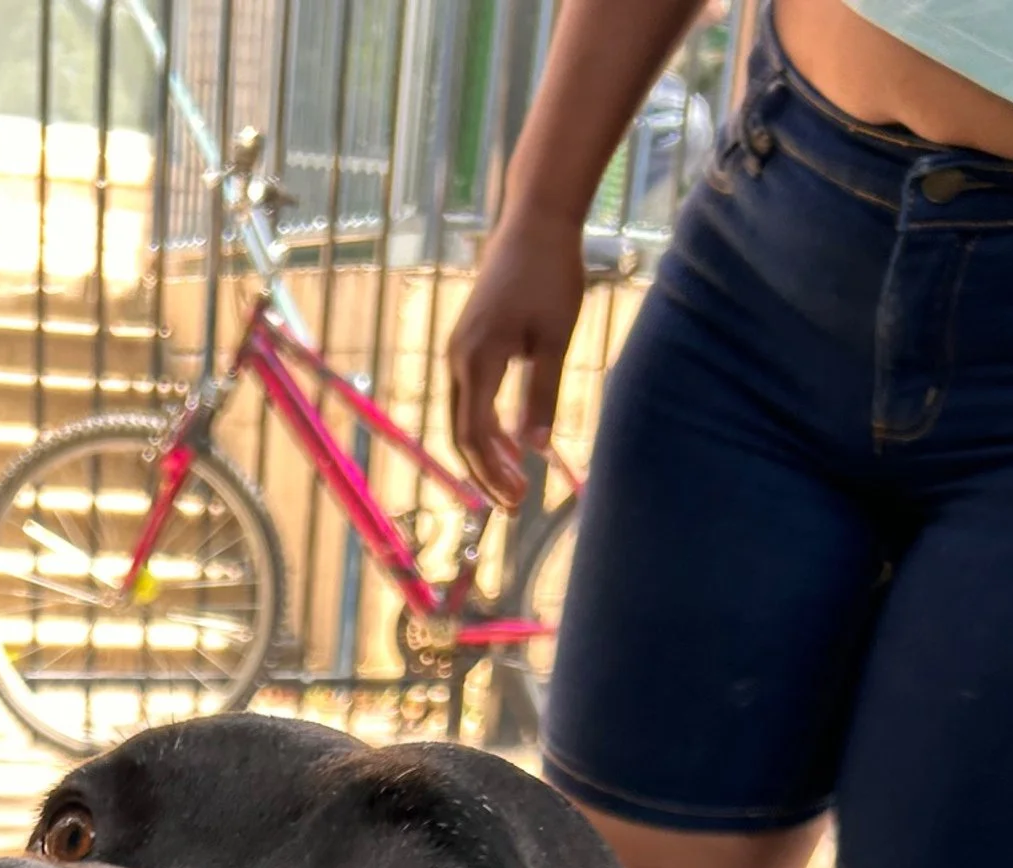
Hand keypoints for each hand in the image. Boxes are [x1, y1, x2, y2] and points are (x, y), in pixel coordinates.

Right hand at [446, 212, 587, 508]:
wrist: (535, 219)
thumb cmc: (551, 274)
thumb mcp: (555, 340)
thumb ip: (542, 396)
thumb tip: (536, 451)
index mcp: (477, 359)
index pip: (476, 434)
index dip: (494, 472)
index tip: (520, 499)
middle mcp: (458, 357)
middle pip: (461, 432)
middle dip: (485, 472)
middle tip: (515, 504)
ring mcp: (458, 348)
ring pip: (461, 416)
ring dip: (484, 452)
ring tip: (512, 480)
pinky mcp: (467, 340)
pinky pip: (467, 396)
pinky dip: (484, 425)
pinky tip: (509, 440)